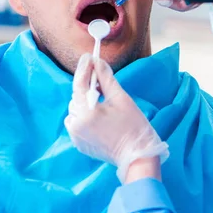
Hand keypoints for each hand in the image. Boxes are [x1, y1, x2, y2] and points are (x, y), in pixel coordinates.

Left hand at [64, 54, 168, 182]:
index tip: (89, 56)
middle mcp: (76, 124)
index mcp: (87, 112)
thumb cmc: (133, 126)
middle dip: (87, 86)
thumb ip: (106, 79)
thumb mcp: (121, 98)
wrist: (137, 155)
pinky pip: (76, 123)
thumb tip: (97, 61)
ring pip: (75, 109)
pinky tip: (98, 115)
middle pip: (76, 97)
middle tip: (100, 78)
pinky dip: (83, 115)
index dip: (85, 69)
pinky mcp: (78, 144)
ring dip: (84, 101)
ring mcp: (75, 136)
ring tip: (101, 99)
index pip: (80, 84)